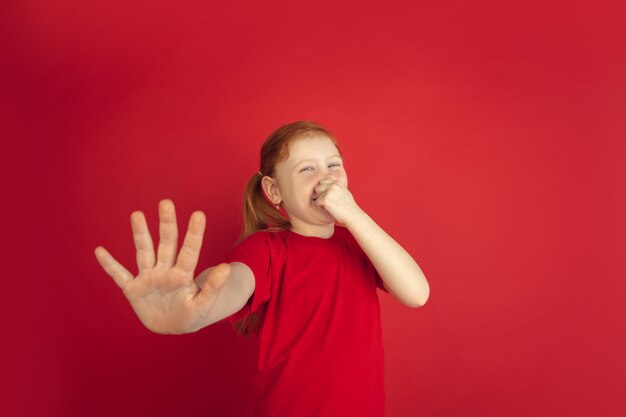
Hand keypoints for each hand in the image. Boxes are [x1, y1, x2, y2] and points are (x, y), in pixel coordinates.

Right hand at [94, 199, 230, 333]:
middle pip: (166, 244)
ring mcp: (148, 278)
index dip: (194, 234)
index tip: (199, 214)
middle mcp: (165, 270)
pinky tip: (100, 251)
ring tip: (137, 214)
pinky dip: (110, 265)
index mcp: (183, 274)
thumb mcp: (204, 305)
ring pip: (144, 252)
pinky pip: (119, 275)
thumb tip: (227, 267)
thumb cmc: (192, 315)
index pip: (190, 251)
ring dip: (140, 234)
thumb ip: (213, 287)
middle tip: (166, 202)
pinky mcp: (133, 289)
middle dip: (167, 224)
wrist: (174, 326)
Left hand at [312, 178, 362, 225]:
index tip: (327, 195)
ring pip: (316, 194)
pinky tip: (328, 209)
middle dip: (319, 194)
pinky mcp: (325, 200)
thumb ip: (337, 187)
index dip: (323, 188)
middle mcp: (333, 185)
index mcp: (338, 183)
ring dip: (320, 200)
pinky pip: (316, 202)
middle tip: (326, 201)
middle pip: (318, 186)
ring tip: (328, 205)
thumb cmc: (349, 207)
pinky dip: (320, 207)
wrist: (352, 215)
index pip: (323, 180)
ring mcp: (329, 192)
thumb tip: (329, 185)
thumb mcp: (344, 192)